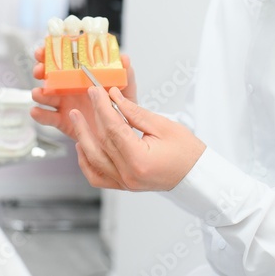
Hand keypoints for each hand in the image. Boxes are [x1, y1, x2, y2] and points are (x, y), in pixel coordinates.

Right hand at [29, 47, 136, 140]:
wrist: (119, 135)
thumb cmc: (122, 108)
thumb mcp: (126, 91)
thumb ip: (126, 75)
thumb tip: (125, 58)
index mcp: (82, 76)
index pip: (65, 60)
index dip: (53, 52)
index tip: (45, 49)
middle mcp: (70, 88)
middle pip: (50, 75)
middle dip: (41, 70)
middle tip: (40, 70)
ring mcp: (65, 104)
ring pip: (46, 96)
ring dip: (39, 93)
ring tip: (38, 93)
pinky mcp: (62, 121)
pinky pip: (48, 118)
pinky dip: (40, 115)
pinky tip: (36, 111)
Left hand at [70, 86, 204, 191]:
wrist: (197, 176)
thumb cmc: (187, 152)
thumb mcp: (163, 126)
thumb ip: (135, 112)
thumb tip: (114, 97)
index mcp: (139, 160)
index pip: (113, 129)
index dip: (103, 107)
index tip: (96, 90)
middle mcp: (129, 175)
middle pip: (103, 141)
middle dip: (94, 115)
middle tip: (90, 95)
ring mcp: (125, 183)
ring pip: (94, 160)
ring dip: (83, 137)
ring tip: (77, 118)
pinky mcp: (124, 185)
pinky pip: (98, 177)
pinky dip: (87, 162)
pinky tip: (81, 146)